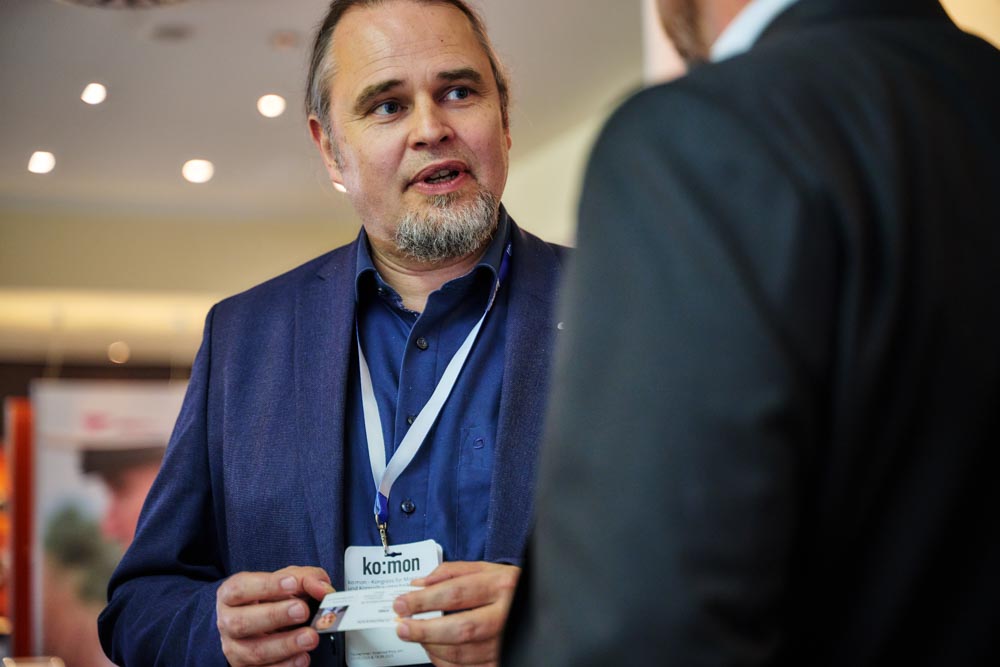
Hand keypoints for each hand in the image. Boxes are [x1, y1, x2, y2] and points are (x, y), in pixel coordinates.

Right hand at [216, 565, 334, 666]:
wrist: (266, 622)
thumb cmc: (273, 597)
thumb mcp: (289, 579)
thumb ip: (306, 579)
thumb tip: (322, 590)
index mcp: (231, 595)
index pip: (240, 589)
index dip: (266, 586)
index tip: (292, 584)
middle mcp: (228, 622)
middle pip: (242, 622)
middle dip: (275, 616)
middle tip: (302, 610)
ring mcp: (235, 649)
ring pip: (254, 651)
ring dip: (285, 645)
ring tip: (310, 636)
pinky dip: (286, 666)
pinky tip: (303, 657)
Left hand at [393, 561, 519, 666]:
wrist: (541, 606)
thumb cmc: (509, 587)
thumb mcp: (487, 569)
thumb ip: (452, 572)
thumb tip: (419, 584)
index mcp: (501, 586)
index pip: (456, 593)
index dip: (424, 601)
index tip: (402, 603)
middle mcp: (506, 615)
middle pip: (460, 629)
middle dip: (424, 630)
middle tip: (402, 626)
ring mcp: (506, 642)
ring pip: (462, 653)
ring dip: (432, 646)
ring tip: (416, 636)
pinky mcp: (502, 661)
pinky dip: (445, 662)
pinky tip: (434, 650)